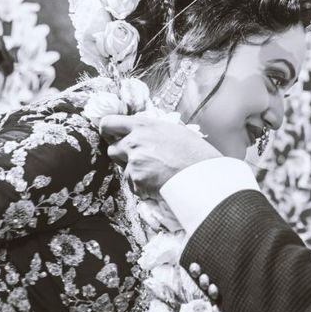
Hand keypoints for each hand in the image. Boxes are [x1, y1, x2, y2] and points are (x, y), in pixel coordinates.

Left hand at [98, 114, 220, 195]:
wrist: (203, 176)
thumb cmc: (196, 153)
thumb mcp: (175, 131)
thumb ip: (153, 132)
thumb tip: (144, 135)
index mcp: (144, 126)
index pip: (110, 123)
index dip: (107, 131)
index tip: (110, 136)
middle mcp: (135, 142)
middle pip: (112, 150)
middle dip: (122, 157)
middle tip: (138, 161)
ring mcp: (134, 163)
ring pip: (124, 171)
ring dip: (136, 174)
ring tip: (158, 175)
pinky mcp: (137, 181)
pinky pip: (134, 186)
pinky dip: (143, 188)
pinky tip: (160, 185)